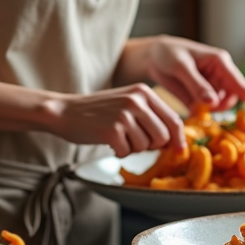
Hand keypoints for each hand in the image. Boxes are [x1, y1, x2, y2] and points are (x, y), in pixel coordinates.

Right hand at [47, 84, 184, 157]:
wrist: (64, 111)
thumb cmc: (98, 111)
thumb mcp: (129, 103)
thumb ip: (151, 116)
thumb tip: (174, 140)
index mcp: (144, 92)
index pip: (174, 119)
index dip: (178, 139)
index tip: (179, 151)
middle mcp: (137, 101)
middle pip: (162, 137)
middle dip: (151, 146)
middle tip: (133, 140)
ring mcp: (124, 115)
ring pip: (145, 146)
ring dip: (132, 148)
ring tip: (117, 136)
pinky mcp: (112, 130)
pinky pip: (127, 152)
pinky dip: (118, 152)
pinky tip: (108, 141)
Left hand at [120, 36, 244, 113]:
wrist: (153, 58)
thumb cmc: (168, 54)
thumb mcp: (181, 66)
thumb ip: (197, 84)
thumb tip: (213, 102)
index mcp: (220, 62)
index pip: (239, 81)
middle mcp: (220, 75)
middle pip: (231, 98)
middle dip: (219, 105)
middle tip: (199, 104)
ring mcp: (212, 87)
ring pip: (220, 106)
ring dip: (209, 110)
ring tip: (191, 101)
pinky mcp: (202, 97)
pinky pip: (208, 110)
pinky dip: (201, 113)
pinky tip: (190, 108)